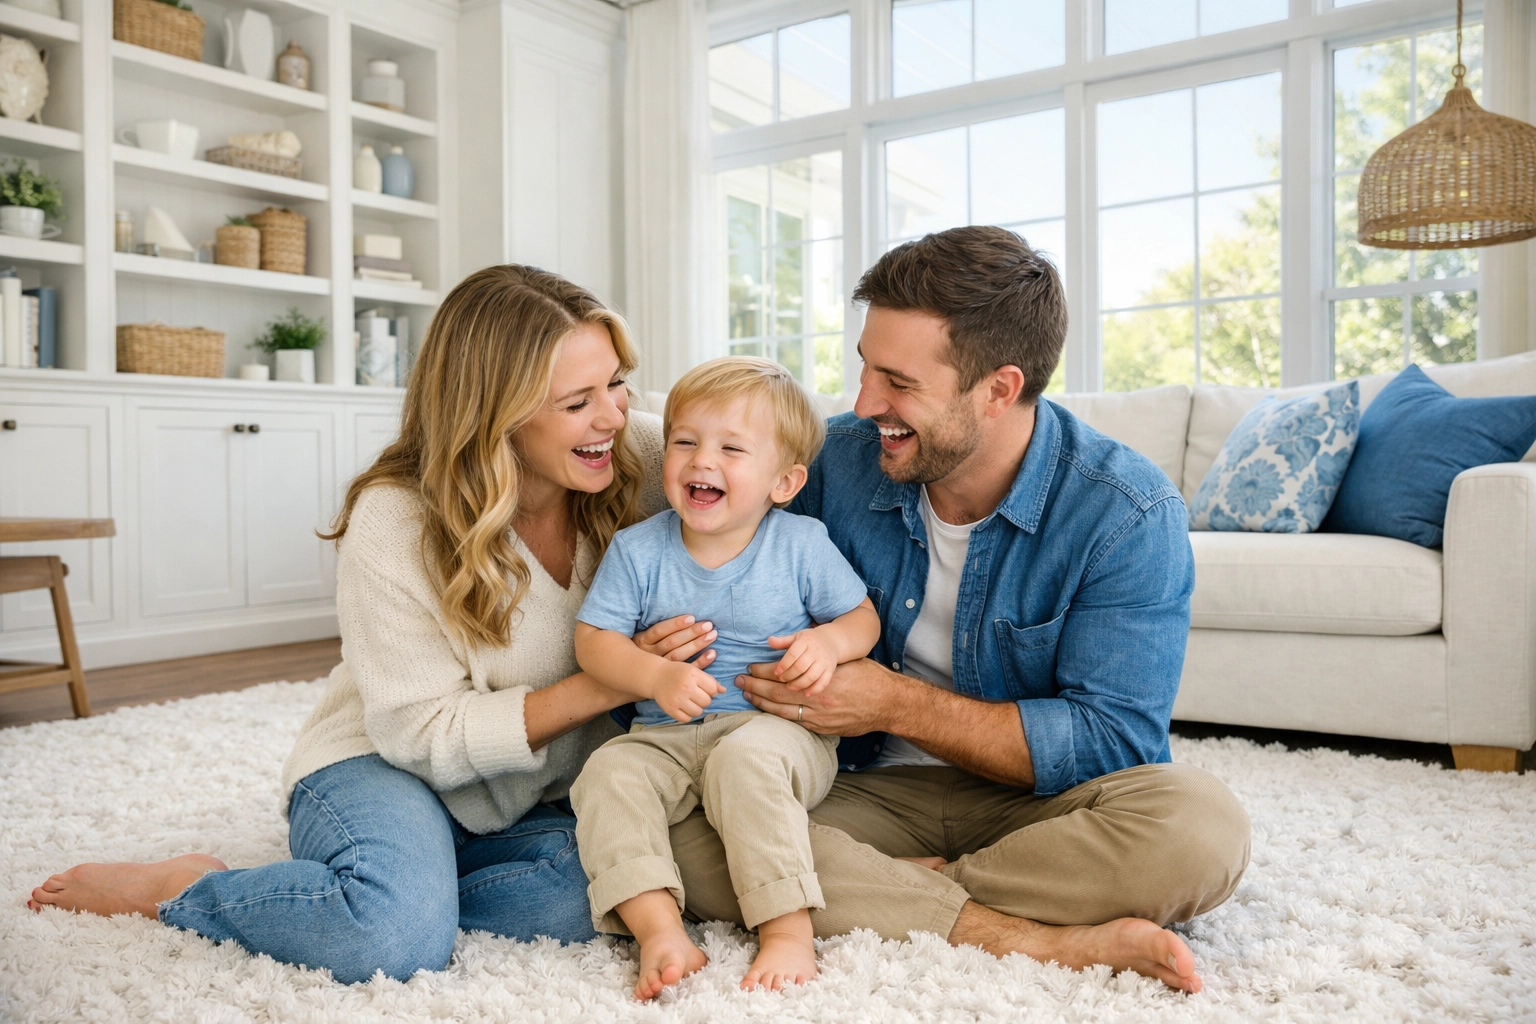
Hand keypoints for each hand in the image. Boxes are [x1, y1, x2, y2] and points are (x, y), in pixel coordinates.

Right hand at [633, 614, 717, 669]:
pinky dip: (700, 662)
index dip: (675, 624)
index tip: (692, 618)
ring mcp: (660, 668)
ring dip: (697, 645)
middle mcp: (650, 654)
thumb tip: (685, 615)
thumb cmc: (646, 648)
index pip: (659, 631)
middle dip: (691, 633)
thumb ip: (658, 628)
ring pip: (679, 656)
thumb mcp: (645, 637)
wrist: (639, 673)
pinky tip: (711, 654)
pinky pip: (686, 669)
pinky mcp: (670, 677)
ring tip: (712, 635)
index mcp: (643, 641)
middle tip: (708, 625)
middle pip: (671, 642)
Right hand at [655, 661, 725, 723]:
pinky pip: (686, 719)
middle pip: (706, 702)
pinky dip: (687, 715)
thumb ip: (710, 680)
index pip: (713, 689)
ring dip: (697, 708)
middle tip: (697, 696)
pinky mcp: (670, 709)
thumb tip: (724, 691)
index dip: (712, 691)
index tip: (705, 689)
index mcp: (693, 675)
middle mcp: (685, 687)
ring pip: (698, 712)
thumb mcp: (694, 670)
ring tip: (690, 702)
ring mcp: (677, 699)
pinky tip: (683, 707)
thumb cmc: (678, 672)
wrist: (656, 676)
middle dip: (704, 700)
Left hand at [736, 657, 908, 735]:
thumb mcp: (844, 660)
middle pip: (777, 693)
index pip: (784, 674)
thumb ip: (819, 657)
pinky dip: (777, 717)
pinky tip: (767, 711)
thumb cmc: (868, 676)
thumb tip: (793, 646)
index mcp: (819, 677)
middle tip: (738, 681)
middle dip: (755, 687)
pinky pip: (794, 723)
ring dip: (761, 703)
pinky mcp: (823, 728)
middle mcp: (817, 698)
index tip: (750, 666)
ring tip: (746, 696)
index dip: (764, 671)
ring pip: (781, 711)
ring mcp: (819, 716)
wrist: (888, 703)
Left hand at [765, 630, 835, 694]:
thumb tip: (769, 640)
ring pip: (812, 676)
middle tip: (782, 679)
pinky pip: (824, 682)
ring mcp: (824, 662)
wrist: (831, 641)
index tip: (776, 672)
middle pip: (801, 666)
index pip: (793, 654)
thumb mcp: (796, 637)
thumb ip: (783, 641)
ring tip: (790, 687)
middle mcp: (816, 651)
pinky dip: (815, 689)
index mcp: (805, 641)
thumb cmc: (809, 640)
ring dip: (799, 684)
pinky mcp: (830, 670)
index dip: (783, 664)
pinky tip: (806, 693)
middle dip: (789, 675)